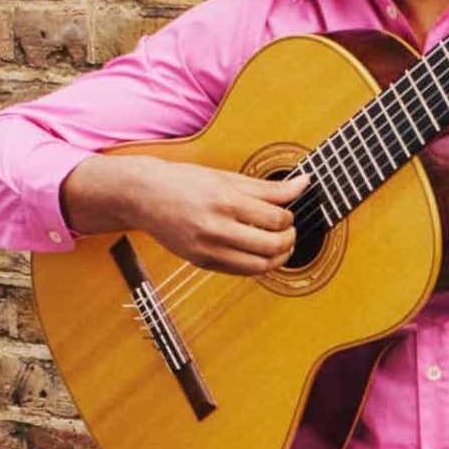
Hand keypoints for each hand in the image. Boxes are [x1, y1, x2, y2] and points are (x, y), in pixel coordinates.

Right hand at [121, 161, 308, 275]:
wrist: (144, 196)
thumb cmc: (185, 181)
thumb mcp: (227, 177)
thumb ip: (267, 187)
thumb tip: (303, 184)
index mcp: (225, 201)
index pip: (275, 218)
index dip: (289, 218)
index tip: (288, 213)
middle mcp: (216, 228)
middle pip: (271, 245)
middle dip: (289, 239)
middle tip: (289, 231)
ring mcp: (207, 249)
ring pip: (259, 266)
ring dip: (278, 258)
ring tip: (280, 245)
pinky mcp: (201, 262)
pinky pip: (240, 271)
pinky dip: (257, 265)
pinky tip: (258, 252)